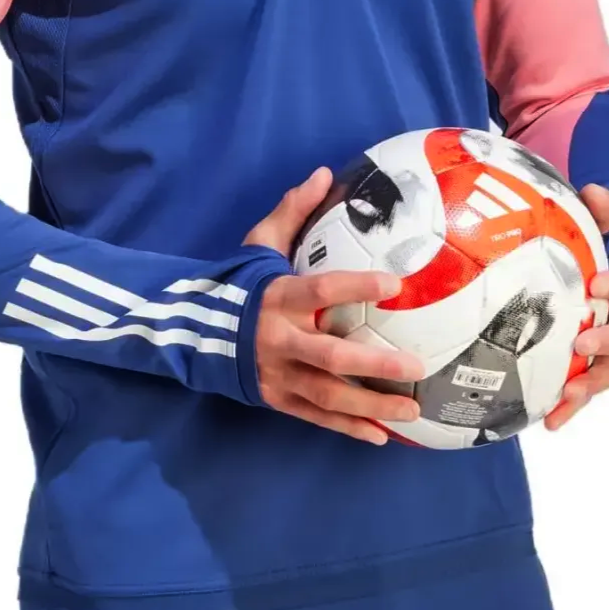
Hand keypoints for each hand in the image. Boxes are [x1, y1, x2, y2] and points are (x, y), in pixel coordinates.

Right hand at [245, 168, 423, 445]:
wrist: (192, 331)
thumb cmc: (237, 283)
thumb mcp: (259, 242)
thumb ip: (293, 211)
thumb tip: (324, 173)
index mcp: (277, 297)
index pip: (320, 290)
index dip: (356, 288)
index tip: (394, 285)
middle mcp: (279, 339)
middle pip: (330, 356)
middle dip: (374, 364)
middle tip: (416, 367)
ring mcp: (277, 373)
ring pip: (327, 394)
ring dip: (370, 405)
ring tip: (410, 411)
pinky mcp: (276, 398)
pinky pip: (315, 416)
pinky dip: (347, 427)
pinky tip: (380, 436)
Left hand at [545, 184, 608, 430]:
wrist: (595, 269)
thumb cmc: (597, 245)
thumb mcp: (598, 223)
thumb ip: (599, 209)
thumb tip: (594, 191)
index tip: (597, 283)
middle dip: (607, 342)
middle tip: (582, 344)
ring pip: (608, 370)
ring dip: (589, 385)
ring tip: (567, 396)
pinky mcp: (588, 365)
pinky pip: (583, 388)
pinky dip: (570, 406)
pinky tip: (549, 421)